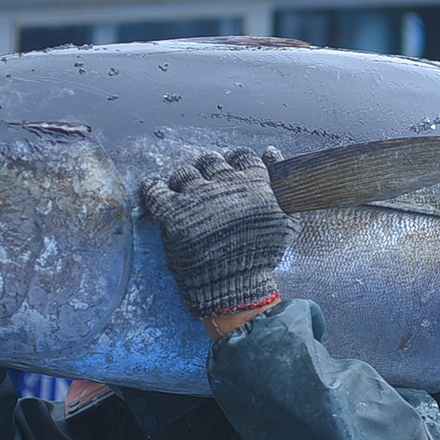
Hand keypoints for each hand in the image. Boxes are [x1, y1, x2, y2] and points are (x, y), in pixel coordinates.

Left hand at [140, 148, 291, 321]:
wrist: (234, 289)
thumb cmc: (261, 256)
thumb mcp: (285, 219)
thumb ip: (279, 181)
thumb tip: (271, 150)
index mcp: (253, 183)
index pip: (240, 156)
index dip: (233, 161)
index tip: (228, 171)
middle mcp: (225, 185)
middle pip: (210, 161)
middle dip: (208, 171)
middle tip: (206, 189)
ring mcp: (197, 198)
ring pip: (184, 173)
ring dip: (184, 182)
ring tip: (186, 199)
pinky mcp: (172, 214)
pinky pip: (155, 189)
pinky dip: (153, 188)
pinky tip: (157, 193)